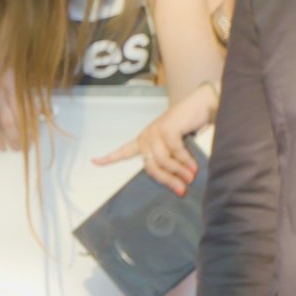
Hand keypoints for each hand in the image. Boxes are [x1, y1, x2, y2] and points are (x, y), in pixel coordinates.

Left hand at [92, 84, 211, 192]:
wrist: (201, 104)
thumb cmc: (188, 126)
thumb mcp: (176, 145)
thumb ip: (172, 158)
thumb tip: (180, 181)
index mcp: (144, 140)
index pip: (124, 151)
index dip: (109, 158)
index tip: (93, 162)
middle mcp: (147, 137)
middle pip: (150, 167)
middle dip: (167, 180)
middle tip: (181, 190)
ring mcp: (155, 133)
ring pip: (163, 161)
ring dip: (178, 172)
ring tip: (190, 178)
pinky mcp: (167, 130)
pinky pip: (175, 152)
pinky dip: (185, 161)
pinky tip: (193, 167)